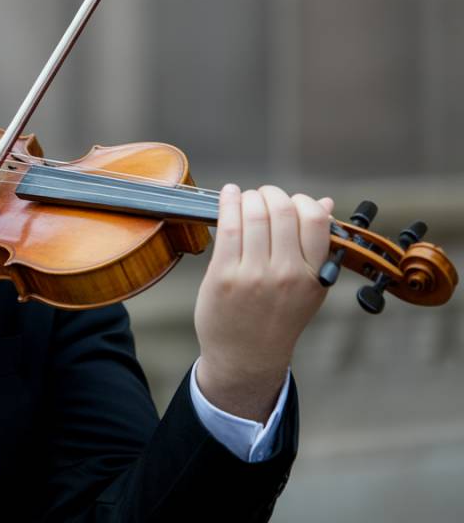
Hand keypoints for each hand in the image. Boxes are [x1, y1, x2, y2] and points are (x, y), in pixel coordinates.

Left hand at [193, 184, 333, 420]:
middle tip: (263, 196)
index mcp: (313, 275)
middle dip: (271, 194)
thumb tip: (327, 203)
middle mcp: (286, 273)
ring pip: (254, 214)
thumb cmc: (278, 318)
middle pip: (282, 210)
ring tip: (245, 198)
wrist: (247, 357)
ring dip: (248, 197)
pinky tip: (228, 195)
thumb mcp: (310, 287)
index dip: (302, 200)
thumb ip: (317, 245)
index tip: (291, 202)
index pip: (316, 219)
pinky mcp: (224, 275)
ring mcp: (254, 275)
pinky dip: (228, 203)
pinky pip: (228, 227)